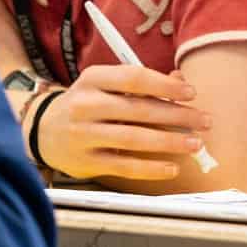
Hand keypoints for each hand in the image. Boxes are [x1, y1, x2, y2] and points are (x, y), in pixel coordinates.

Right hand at [34, 63, 211, 181]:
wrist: (43, 130)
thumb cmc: (86, 104)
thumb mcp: (105, 85)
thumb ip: (141, 84)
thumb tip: (181, 81)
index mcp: (92, 78)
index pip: (134, 78)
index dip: (166, 86)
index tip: (191, 93)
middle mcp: (86, 105)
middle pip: (139, 110)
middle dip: (177, 116)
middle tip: (204, 121)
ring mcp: (84, 135)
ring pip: (134, 139)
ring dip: (169, 142)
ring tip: (194, 144)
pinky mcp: (86, 161)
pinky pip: (125, 166)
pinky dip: (151, 168)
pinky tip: (172, 167)